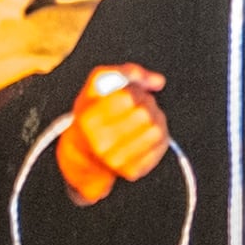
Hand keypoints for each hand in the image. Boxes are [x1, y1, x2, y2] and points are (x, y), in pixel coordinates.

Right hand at [54, 66, 171, 204]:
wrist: (84, 152)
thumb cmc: (92, 113)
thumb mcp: (96, 85)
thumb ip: (126, 73)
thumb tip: (158, 82)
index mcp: (88, 119)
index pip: (127, 97)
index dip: (134, 90)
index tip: (129, 94)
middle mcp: (100, 144)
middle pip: (144, 113)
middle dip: (147, 103)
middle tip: (140, 105)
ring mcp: (117, 161)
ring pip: (156, 129)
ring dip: (156, 118)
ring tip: (145, 118)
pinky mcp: (133, 171)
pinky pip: (161, 146)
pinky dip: (160, 135)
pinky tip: (147, 133)